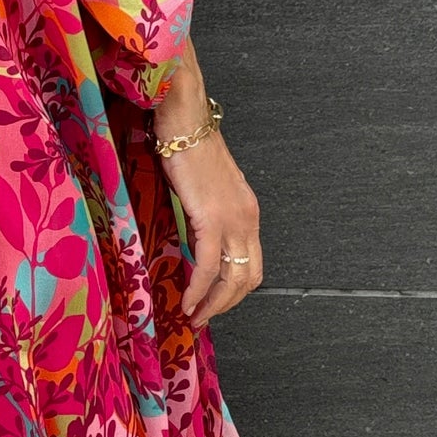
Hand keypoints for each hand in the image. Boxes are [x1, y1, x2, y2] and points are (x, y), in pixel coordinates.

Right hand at [152, 64, 262, 325]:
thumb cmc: (187, 146)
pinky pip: (208, 264)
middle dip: (226, 304)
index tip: (213, 303)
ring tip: (194, 315)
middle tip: (203, 317)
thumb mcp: (204, 189)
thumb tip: (192, 242)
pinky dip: (199, 288)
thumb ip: (205, 216)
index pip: (252, 264)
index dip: (234, 291)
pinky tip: (187, 299)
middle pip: (248, 278)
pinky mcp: (212, 217)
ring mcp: (233, 219)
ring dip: (213, 303)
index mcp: (248, 212)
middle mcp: (248, 218)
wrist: (184, 119)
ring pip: (232, 278)